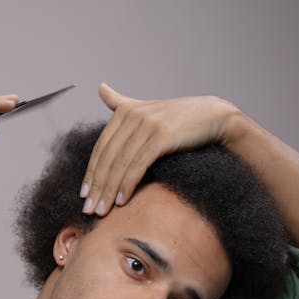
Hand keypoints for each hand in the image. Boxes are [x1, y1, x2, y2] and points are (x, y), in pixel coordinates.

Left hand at [81, 83, 238, 215]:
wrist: (214, 117)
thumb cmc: (181, 119)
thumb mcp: (147, 109)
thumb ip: (122, 103)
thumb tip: (100, 88)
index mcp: (125, 111)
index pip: (100, 148)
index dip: (90, 173)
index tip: (84, 195)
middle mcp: (132, 115)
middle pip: (107, 157)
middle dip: (97, 187)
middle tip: (89, 209)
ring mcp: (146, 124)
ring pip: (120, 164)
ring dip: (109, 191)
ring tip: (102, 211)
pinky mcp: (160, 136)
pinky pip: (137, 165)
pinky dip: (127, 184)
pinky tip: (122, 201)